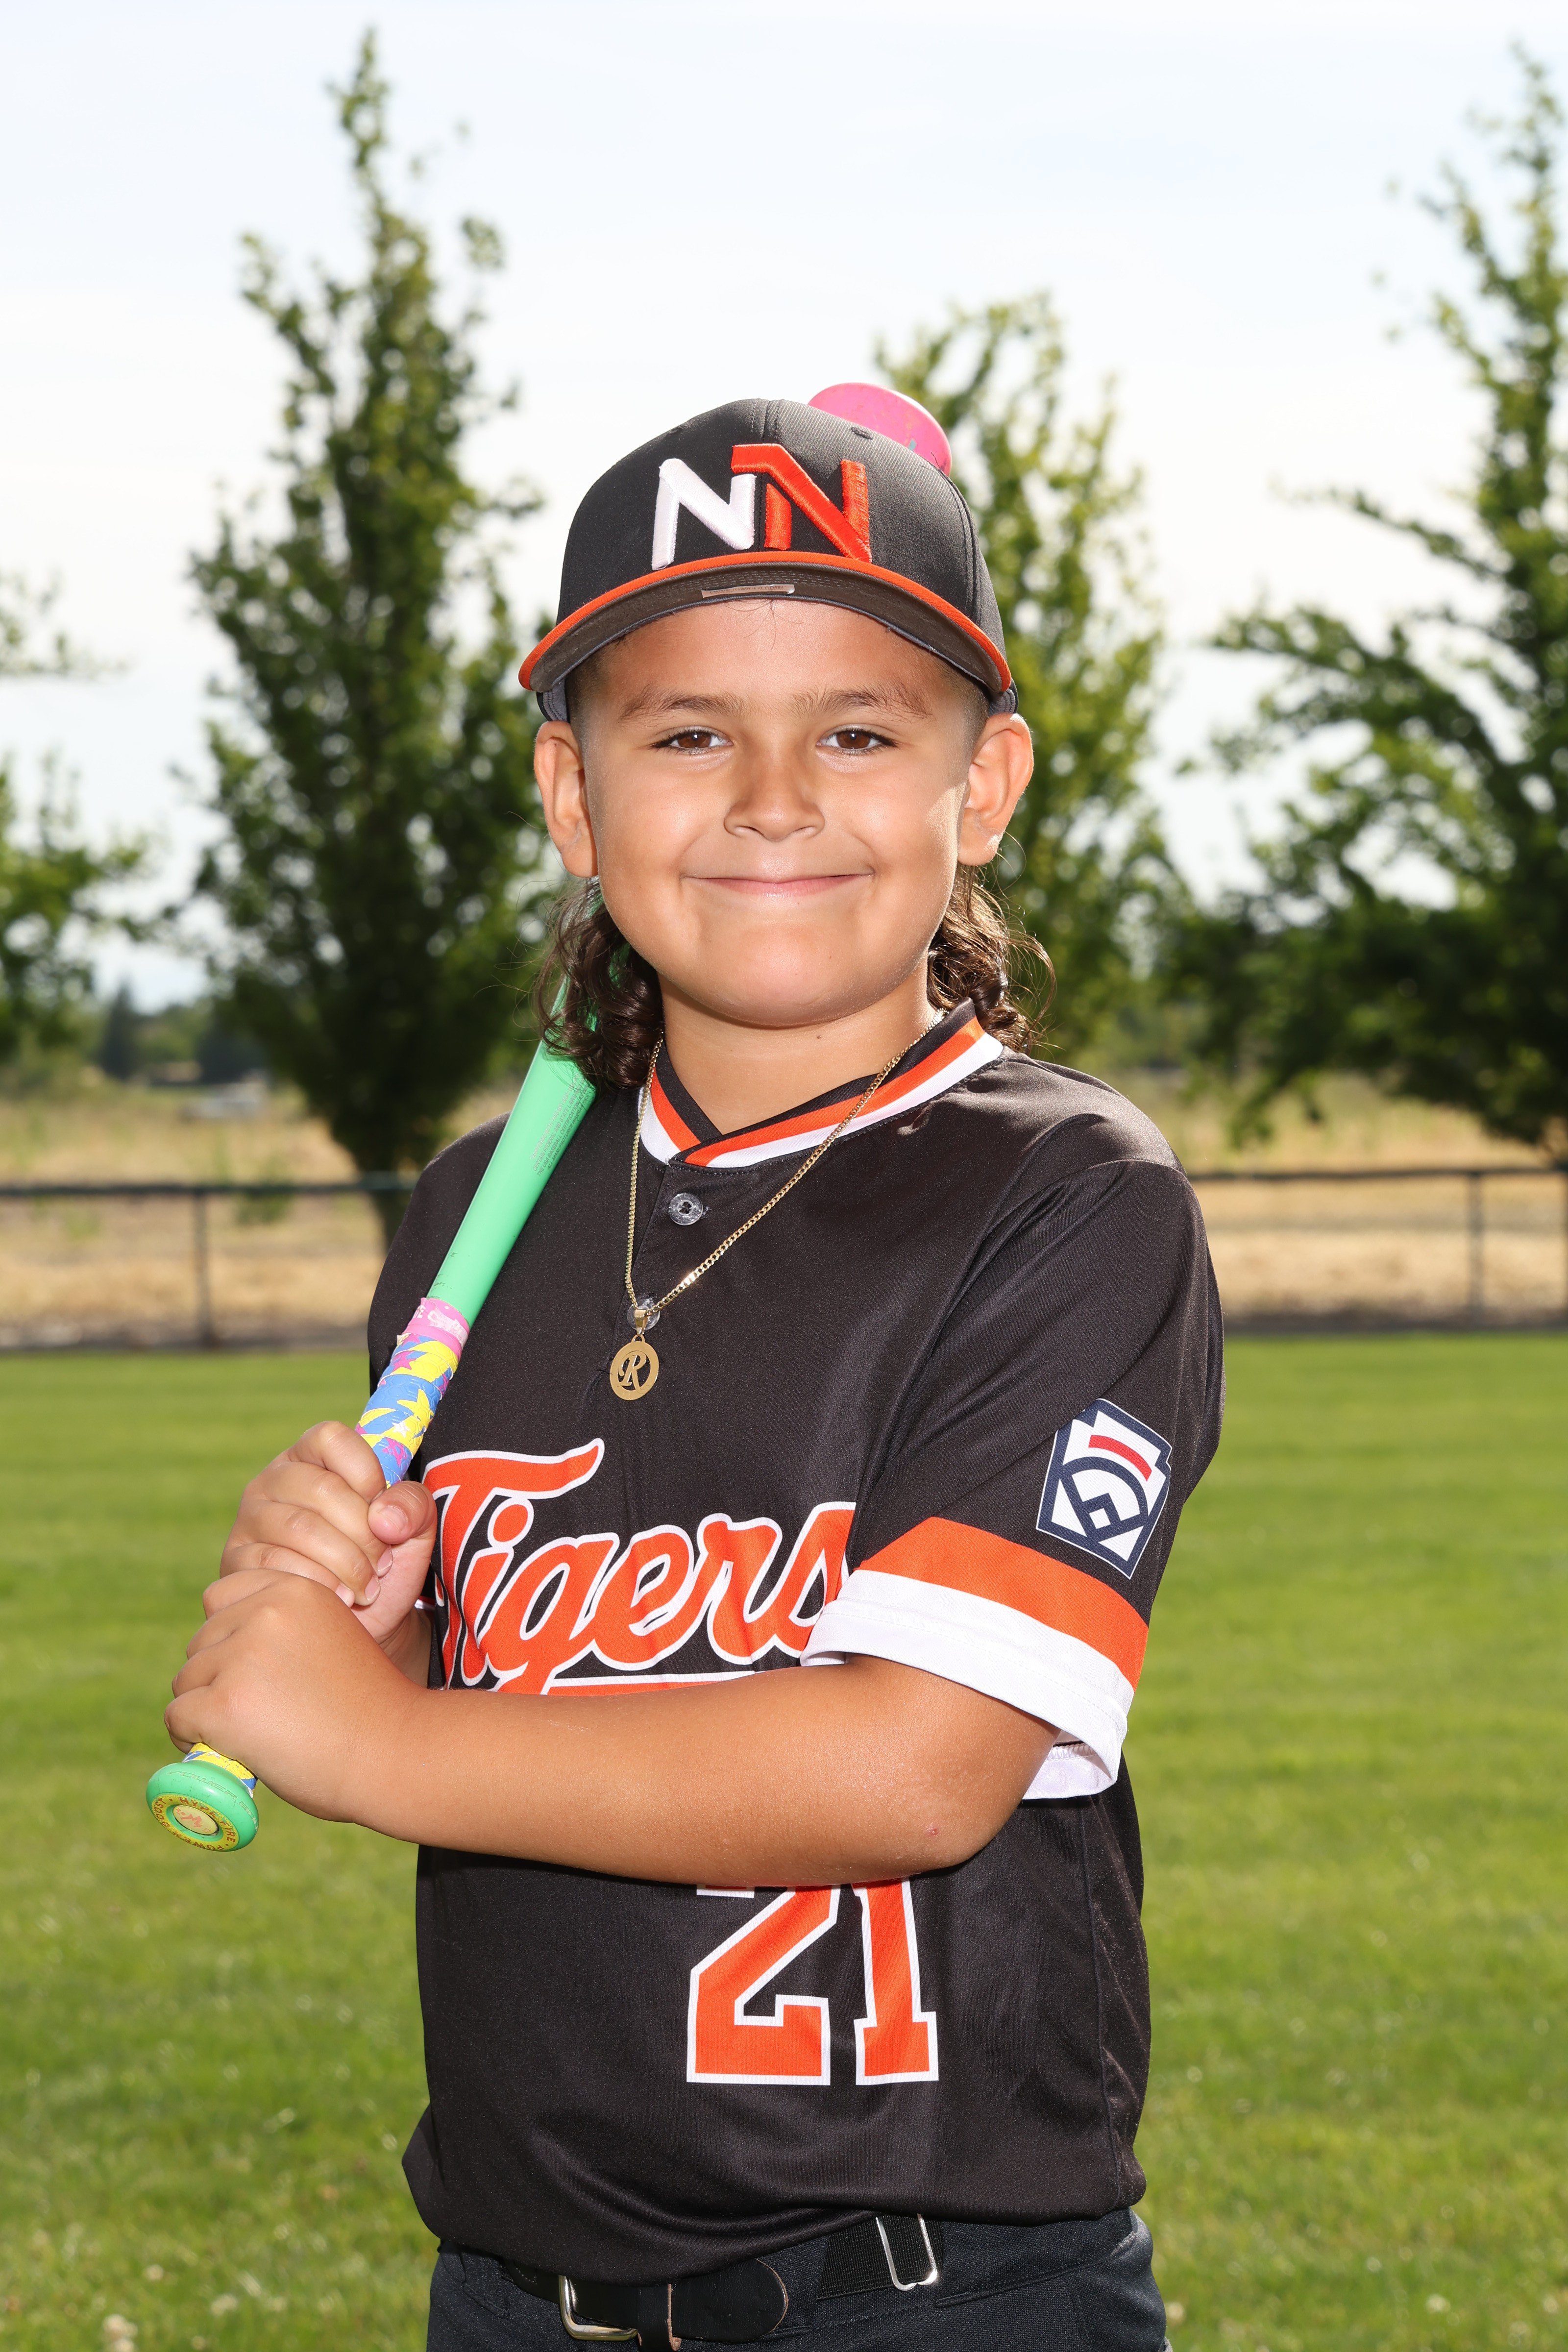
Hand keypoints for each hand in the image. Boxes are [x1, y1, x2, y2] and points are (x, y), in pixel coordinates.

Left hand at [167, 1567, 417, 1820]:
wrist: (396, 1754)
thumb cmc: (367, 1709)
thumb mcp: (327, 1641)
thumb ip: (281, 1634)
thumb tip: (224, 1655)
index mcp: (295, 1590)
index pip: (221, 1597)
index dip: (230, 1638)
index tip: (256, 1672)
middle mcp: (265, 1612)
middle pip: (200, 1643)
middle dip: (217, 1678)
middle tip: (262, 1714)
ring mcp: (242, 1656)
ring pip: (187, 1681)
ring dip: (206, 1709)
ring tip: (257, 1733)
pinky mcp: (223, 1703)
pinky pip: (178, 1717)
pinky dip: (193, 1738)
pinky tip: (232, 1750)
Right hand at [221, 1421, 437, 1657]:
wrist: (360, 1626)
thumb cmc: (382, 1566)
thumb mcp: (412, 1531)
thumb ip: (413, 1506)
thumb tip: (384, 1516)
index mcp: (315, 1457)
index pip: (333, 1438)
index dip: (367, 1474)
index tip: (384, 1513)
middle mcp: (276, 1479)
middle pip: (321, 1488)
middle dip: (363, 1533)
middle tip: (382, 1565)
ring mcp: (251, 1518)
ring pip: (300, 1528)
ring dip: (345, 1564)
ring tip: (365, 1588)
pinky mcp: (237, 1560)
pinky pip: (277, 1564)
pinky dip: (318, 1585)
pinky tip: (339, 1600)